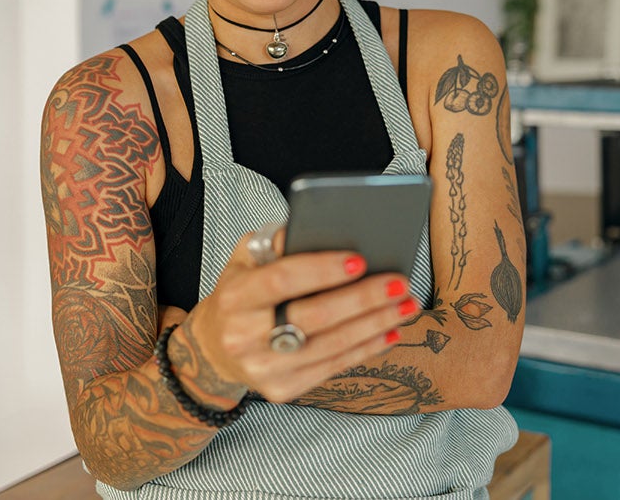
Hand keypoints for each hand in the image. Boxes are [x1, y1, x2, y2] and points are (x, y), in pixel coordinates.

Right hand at [182, 226, 420, 403]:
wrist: (213, 350)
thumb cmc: (241, 295)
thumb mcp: (245, 260)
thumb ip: (276, 242)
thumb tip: (319, 228)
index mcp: (235, 296)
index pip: (281, 279)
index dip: (322, 269)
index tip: (360, 259)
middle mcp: (244, 336)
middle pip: (314, 317)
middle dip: (363, 299)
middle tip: (399, 282)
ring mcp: (264, 368)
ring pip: (331, 346)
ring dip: (375, 325)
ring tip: (406, 306)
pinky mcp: (282, 390)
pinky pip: (333, 367)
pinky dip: (366, 348)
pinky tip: (389, 332)